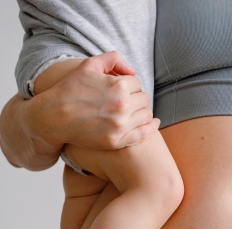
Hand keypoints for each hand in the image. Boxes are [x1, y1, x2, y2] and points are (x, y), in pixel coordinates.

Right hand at [25, 51, 159, 151]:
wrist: (53, 118)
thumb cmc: (70, 89)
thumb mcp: (89, 65)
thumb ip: (114, 59)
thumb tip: (133, 71)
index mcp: (118, 86)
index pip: (137, 83)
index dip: (128, 84)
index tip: (118, 89)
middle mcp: (122, 106)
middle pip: (144, 99)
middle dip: (136, 97)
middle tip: (124, 100)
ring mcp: (120, 126)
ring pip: (146, 115)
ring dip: (142, 111)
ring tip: (131, 110)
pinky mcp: (117, 141)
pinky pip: (144, 133)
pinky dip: (151, 127)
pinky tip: (153, 122)